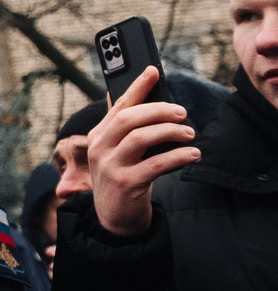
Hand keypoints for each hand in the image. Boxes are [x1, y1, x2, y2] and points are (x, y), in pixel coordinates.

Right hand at [87, 67, 202, 235]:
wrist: (114, 218)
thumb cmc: (121, 178)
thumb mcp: (115, 151)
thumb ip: (119, 126)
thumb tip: (121, 94)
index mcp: (98, 136)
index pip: (118, 106)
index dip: (137, 87)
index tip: (153, 71)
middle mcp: (99, 149)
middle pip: (128, 119)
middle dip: (158, 110)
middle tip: (182, 112)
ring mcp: (110, 167)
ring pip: (140, 138)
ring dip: (170, 132)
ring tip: (189, 134)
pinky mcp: (126, 184)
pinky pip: (155, 164)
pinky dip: (177, 157)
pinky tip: (192, 154)